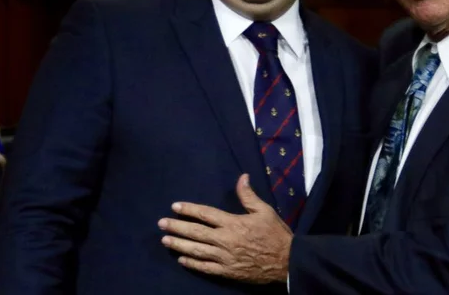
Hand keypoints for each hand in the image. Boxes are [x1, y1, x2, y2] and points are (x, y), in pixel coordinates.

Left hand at [159, 174, 291, 283]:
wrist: (286, 261)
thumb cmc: (276, 234)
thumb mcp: (265, 211)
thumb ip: (249, 196)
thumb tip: (242, 177)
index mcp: (233, 223)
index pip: (205, 214)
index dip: (189, 210)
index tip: (175, 206)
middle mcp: (225, 240)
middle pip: (196, 232)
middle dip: (177, 227)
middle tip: (161, 224)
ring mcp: (224, 257)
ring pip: (197, 250)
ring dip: (179, 245)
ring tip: (165, 240)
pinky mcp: (227, 271)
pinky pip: (206, 268)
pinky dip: (192, 263)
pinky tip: (182, 259)